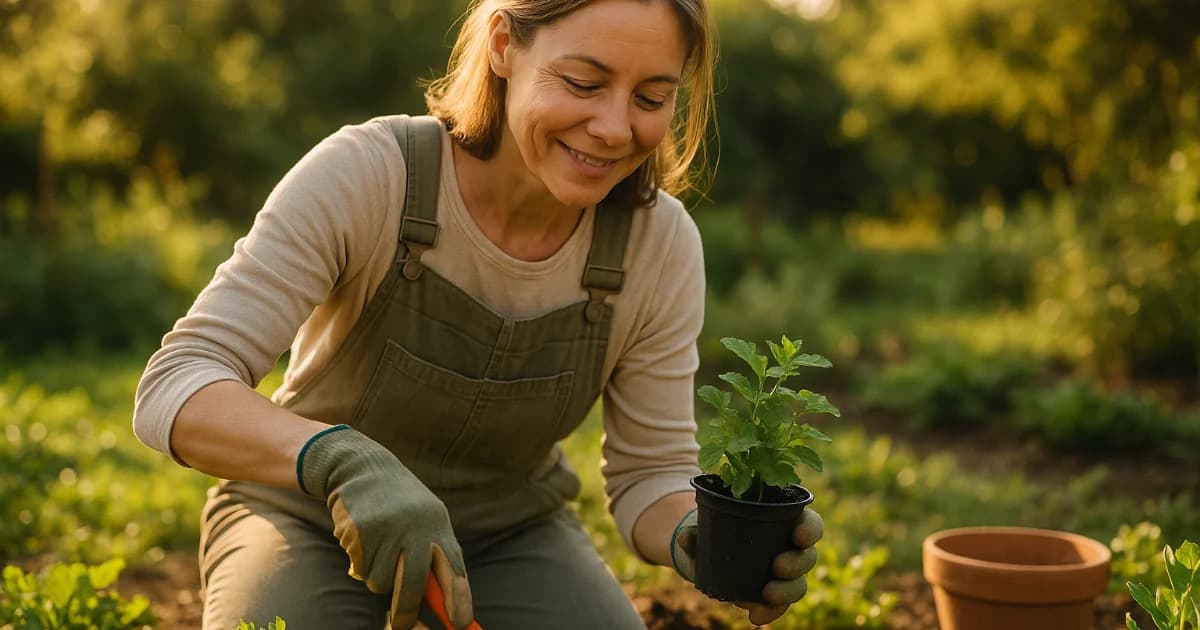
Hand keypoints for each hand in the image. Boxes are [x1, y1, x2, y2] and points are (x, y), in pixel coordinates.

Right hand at [298, 425, 473, 629]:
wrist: (361, 466)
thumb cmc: (399, 503)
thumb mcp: (424, 520)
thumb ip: (433, 555)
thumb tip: (444, 605)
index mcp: (438, 525)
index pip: (453, 568)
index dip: (459, 599)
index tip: (462, 624)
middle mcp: (415, 527)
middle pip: (413, 585)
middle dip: (406, 612)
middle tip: (400, 626)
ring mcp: (386, 529)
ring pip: (381, 582)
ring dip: (377, 575)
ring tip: (378, 547)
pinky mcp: (359, 532)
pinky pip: (359, 569)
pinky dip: (359, 562)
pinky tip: (362, 536)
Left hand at [672, 507, 823, 625]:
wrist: (704, 554)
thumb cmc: (713, 529)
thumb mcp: (704, 526)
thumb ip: (696, 531)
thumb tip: (687, 537)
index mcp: (783, 522)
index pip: (809, 522)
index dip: (810, 528)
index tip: (798, 535)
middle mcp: (789, 549)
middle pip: (807, 556)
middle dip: (796, 563)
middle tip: (777, 565)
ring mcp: (783, 576)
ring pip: (798, 585)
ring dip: (787, 591)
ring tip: (767, 593)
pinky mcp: (772, 597)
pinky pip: (778, 607)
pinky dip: (768, 612)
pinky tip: (754, 616)